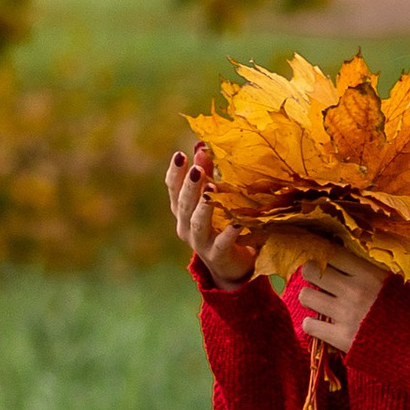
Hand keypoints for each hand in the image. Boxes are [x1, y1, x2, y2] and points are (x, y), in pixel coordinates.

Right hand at [165, 144, 255, 283]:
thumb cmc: (220, 224)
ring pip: (197, 224)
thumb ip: (207, 173)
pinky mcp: (217, 255)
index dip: (175, 172)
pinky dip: (228, 233)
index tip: (180, 155)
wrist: (230, 265)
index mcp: (182, 210)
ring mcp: (200, 243)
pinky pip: (222, 243)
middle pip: (184, 204)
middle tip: (196, 169)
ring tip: (211, 190)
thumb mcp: (212, 198)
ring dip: (203, 207)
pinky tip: (237, 223)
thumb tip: (201, 144)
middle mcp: (186, 226)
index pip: (173, 189)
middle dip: (189, 186)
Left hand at [294, 240, 383, 353]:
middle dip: (312, 274)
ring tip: (320, 302)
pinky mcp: (340, 337)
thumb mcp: (395, 283)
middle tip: (319, 281)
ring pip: (305, 295)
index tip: (322, 260)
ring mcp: (345, 314)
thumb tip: (346, 259)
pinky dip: (312, 325)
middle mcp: (354, 290)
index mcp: (369, 273)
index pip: (331, 252)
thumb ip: (371, 270)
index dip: (322, 254)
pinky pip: (309, 325)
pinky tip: (322, 325)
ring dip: (310, 298)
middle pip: (310, 270)